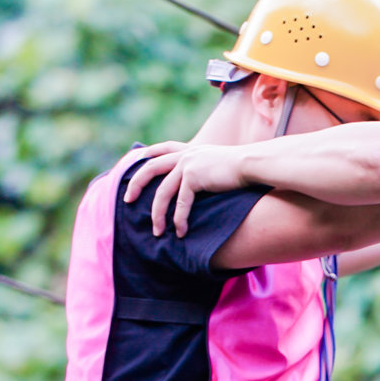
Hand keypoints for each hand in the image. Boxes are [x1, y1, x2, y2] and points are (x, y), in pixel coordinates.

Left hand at [122, 143, 246, 236]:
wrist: (252, 164)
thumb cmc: (242, 167)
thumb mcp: (217, 161)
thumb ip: (204, 166)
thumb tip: (199, 179)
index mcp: (189, 150)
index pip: (160, 148)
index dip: (144, 156)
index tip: (133, 164)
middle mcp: (185, 155)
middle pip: (150, 169)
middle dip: (135, 185)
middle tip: (127, 200)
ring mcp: (187, 165)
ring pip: (162, 192)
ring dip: (158, 214)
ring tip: (157, 231)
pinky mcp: (194, 178)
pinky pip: (181, 203)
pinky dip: (179, 219)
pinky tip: (181, 232)